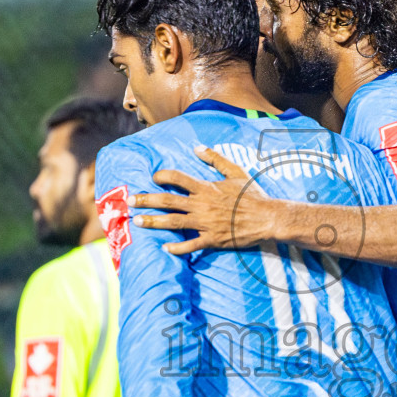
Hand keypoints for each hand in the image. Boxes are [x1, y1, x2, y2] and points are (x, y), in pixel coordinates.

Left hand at [132, 147, 272, 255]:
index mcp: (206, 187)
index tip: (152, 178)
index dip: (162, 176)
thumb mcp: (236, 171)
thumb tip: (197, 148)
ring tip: (137, 221)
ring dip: (153, 222)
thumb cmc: (253, 194)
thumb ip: (215, 159)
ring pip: (173, 223)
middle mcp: (202, 204)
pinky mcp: (212, 239)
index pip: (178, 178)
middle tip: (129, 201)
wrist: (268, 218)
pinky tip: (164, 248)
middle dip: (146, 200)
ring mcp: (205, 223)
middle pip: (168, 201)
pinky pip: (190, 245)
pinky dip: (177, 248)